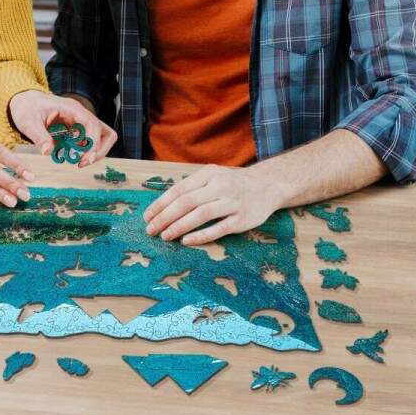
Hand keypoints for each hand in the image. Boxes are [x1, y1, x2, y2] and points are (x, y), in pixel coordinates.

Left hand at [8, 90, 116, 166]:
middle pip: (105, 132)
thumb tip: (48, 152)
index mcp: (71, 108)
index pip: (92, 124)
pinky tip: (71, 156)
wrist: (24, 101)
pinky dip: (83, 151)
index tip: (85, 159)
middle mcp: (80, 114)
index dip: (93, 143)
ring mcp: (80, 122)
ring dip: (93, 151)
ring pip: (100, 137)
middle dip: (99, 150)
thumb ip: (39, 136)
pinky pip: (88, 142)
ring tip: (78, 161)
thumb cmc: (27, 108)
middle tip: (83, 162)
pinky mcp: (76, 130)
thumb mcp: (28, 122)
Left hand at [142, 165, 279, 244]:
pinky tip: (186, 241)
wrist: (268, 185)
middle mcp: (220, 186)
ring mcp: (232, 202)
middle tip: (151, 229)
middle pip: (186, 202)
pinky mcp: (242, 219)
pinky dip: (201, 235)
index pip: (179, 189)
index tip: (148, 216)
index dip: (161, 204)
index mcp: (209, 174)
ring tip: (165, 236)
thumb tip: (163, 203)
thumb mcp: (213, 176)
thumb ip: (192, 187)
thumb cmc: (233, 183)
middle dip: (165, 217)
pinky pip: (218, 228)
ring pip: (200, 214)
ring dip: (179, 226)